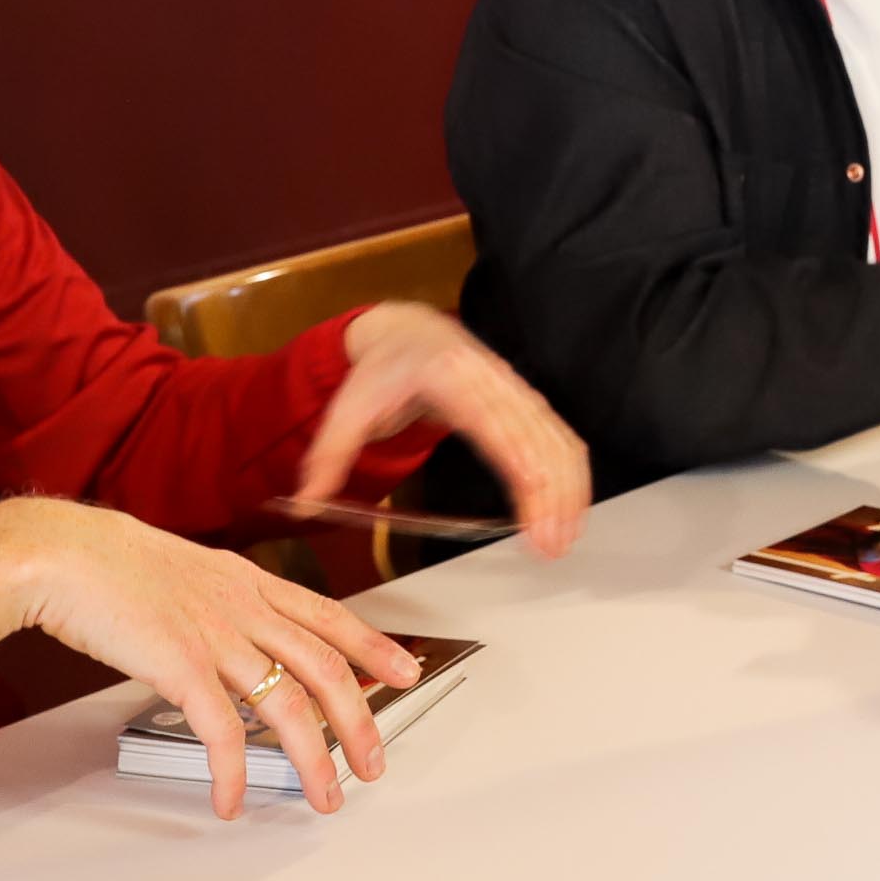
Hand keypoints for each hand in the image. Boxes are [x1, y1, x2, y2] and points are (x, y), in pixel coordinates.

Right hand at [0, 497, 424, 819]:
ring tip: (325, 795)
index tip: (407, 670)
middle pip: (325, 669)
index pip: (330, 617)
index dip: (373, 647)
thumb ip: (219, 604)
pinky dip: (233, 771)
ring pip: (288, 706)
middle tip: (374, 763)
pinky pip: (221, 731)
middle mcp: (244, 609)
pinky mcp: (180, 666)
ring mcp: (216, 637)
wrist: (59, 552)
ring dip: (314, 759)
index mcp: (248, 583)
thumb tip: (237, 637)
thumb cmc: (109, 563)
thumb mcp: (186, 573)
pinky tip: (233, 798)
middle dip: (360, 721)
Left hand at [297, 303, 589, 557]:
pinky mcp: (527, 403)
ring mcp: (517, 391)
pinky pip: (561, 438)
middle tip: (552, 549)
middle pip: (539, 442)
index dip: (525, 477)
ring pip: (558, 441)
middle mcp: (496, 383)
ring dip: (569, 491)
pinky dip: (572, 475)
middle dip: (554, 498)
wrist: (409, 331)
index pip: (501, 432)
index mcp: (454, 381)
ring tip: (565, 540)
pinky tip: (573, 509)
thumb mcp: (345, 410)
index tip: (533, 521)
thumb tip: (306, 503)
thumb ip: (327, 456)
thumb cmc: (380, 373)